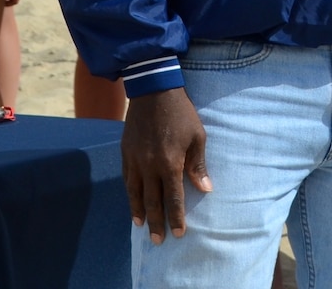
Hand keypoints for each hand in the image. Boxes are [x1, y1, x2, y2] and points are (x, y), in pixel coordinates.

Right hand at [123, 88, 211, 244]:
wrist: (154, 92)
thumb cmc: (181, 114)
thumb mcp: (197, 137)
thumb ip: (198, 165)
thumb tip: (205, 189)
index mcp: (169, 163)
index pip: (173, 198)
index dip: (176, 217)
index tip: (179, 233)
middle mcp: (149, 166)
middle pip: (152, 201)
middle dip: (156, 222)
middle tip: (158, 241)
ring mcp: (134, 160)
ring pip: (135, 193)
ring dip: (139, 212)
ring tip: (142, 227)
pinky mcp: (125, 153)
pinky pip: (127, 179)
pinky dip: (130, 194)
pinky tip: (133, 202)